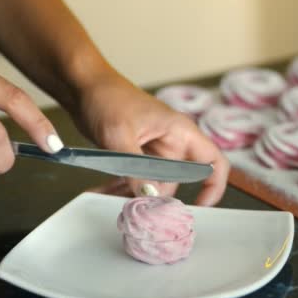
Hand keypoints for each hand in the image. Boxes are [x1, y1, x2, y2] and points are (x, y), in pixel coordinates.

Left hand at [73, 77, 229, 205]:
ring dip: (133, 196)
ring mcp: (154, 152)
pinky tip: (102, 192)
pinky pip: (135, 180)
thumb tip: (148, 198)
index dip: (214, 187)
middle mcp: (172, 144)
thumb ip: (136, 170)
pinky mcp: (136, 157)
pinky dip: (121, 188)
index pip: (214, 162)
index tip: (200, 207)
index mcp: (180, 133)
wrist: (83, 85)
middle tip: (140, 212)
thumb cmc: (108, 97)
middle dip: (158, 199)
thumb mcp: (120, 136)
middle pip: (177, 182)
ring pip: (153, 185)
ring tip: (110, 199)